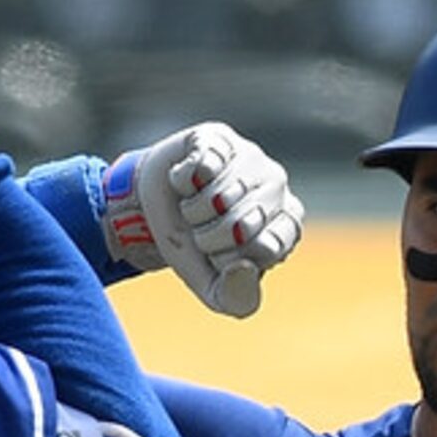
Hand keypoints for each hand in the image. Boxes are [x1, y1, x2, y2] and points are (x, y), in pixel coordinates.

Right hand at [101, 122, 304, 318]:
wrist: (151, 213)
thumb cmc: (192, 247)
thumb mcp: (213, 287)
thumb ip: (236, 299)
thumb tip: (245, 268)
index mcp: (285, 224)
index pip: (268, 248)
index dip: (232, 257)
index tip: (221, 254)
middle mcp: (276, 187)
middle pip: (243, 224)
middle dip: (209, 238)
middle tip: (201, 232)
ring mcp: (250, 158)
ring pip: (221, 196)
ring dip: (193, 211)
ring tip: (192, 206)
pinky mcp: (220, 137)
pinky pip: (202, 167)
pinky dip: (182, 182)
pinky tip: (186, 181)